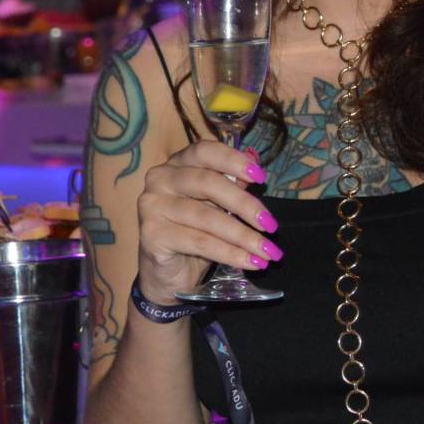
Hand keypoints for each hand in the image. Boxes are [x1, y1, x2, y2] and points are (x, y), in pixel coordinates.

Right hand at [135, 140, 280, 302]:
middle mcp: (160, 179)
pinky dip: (230, 253)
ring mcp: (152, 206)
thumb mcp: (218, 205)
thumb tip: (256, 172)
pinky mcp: (151, 234)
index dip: (234, 161)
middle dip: (245, 205)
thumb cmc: (197, 230)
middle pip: (208, 183)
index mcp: (177, 164)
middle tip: (272, 225)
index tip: (262, 178)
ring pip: (206, 217)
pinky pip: (199, 242)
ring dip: (243, 236)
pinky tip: (250, 261)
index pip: (205, 151)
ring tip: (268, 251)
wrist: (168, 272)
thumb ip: (233, 185)